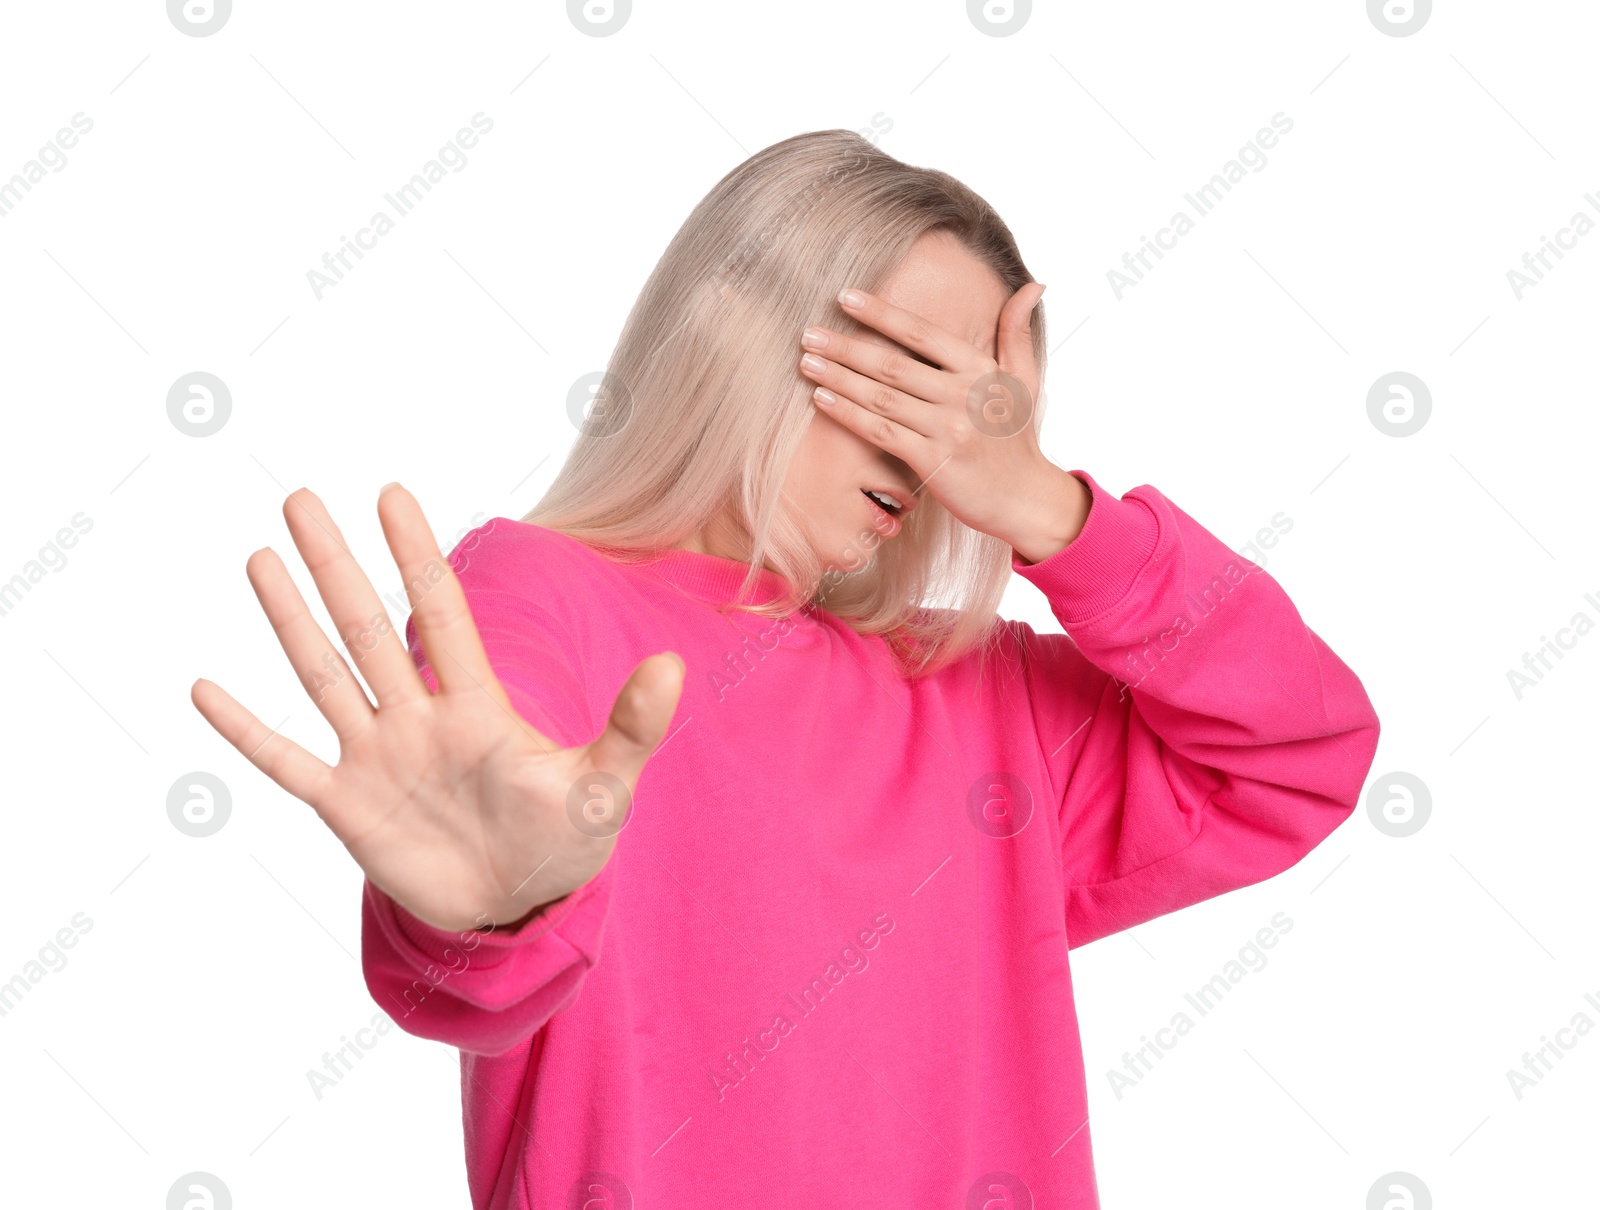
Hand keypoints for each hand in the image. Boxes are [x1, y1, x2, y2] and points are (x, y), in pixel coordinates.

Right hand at [190, 484, 684, 932]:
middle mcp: (420, 718)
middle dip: (339, 566)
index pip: (442, 614)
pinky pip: (288, 764)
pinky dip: (249, 731)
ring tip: (261, 557)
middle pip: (370, 628)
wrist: (518, 909)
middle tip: (301, 497)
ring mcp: (380, 759)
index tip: (392, 495)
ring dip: (291, 620)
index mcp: (479, 706)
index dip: (417, 557)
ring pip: (326, 677)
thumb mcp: (606, 786)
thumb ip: (633, 727)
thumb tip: (675, 665)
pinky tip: (205, 688)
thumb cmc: (564, 839)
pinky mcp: (350, 809)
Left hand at [797, 284, 1089, 563]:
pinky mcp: (934, 461)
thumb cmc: (1017, 440)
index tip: (846, 298)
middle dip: (846, 347)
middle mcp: (963, 395)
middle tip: (809, 333)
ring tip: (807, 362)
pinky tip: (821, 400)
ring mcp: (948, 429)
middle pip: (893, 364)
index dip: (881, 314)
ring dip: (839, 378)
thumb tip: (1033, 285)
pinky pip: (881, 433)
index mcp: (980, 369)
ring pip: (881, 397)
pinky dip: (848, 414)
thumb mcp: (1024, 380)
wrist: (1026, 498)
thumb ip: (1017, 332)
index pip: (922, 333)